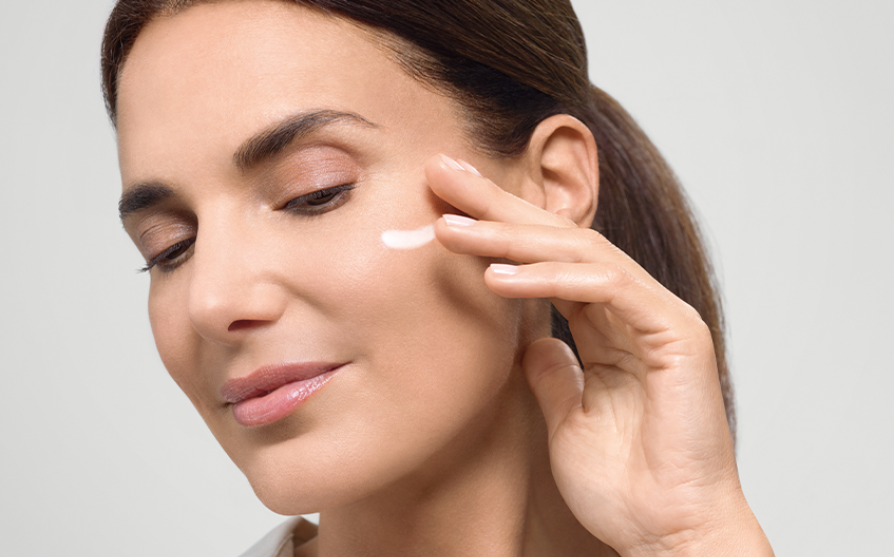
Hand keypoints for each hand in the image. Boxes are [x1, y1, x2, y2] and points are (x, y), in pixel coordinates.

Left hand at [428, 155, 772, 555]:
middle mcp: (635, 309)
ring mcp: (658, 316)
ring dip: (510, 237)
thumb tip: (527, 340)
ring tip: (452, 227)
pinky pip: (607, 288)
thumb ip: (552, 369)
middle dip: (497, 206)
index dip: (497, 229)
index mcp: (611, 324)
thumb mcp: (566, 415)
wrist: (668, 534)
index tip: (443, 207)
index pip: (549, 259)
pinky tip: (498, 277)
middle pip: (560, 239)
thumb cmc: (625, 485)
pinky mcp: (675, 333)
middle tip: (443, 174)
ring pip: (579, 253)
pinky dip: (551, 278)